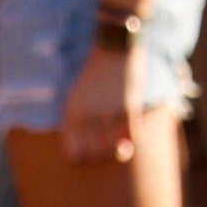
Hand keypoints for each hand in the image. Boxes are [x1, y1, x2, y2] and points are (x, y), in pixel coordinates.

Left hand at [61, 41, 141, 164]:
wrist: (114, 45)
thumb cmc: (96, 72)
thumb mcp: (78, 97)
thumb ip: (79, 121)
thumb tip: (88, 148)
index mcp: (71, 115)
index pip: (75, 155)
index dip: (86, 161)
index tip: (94, 156)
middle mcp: (87, 117)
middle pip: (96, 156)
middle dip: (105, 158)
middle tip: (112, 152)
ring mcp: (108, 113)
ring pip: (115, 149)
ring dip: (121, 152)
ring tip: (125, 148)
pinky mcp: (128, 106)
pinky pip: (133, 134)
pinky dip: (135, 138)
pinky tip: (136, 132)